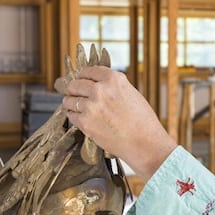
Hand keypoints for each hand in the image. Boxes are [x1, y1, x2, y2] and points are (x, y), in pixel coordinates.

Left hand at [62, 66, 176, 179]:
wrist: (145, 143)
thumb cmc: (142, 122)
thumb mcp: (131, 93)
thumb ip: (113, 87)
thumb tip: (96, 85)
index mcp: (113, 79)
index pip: (88, 71)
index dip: (83, 76)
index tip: (81, 80)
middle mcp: (100, 89)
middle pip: (75, 84)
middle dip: (74, 90)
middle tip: (75, 94)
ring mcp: (91, 106)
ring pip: (69, 100)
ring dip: (71, 103)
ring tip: (77, 108)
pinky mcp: (85, 122)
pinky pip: (71, 116)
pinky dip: (74, 117)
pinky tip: (82, 119)